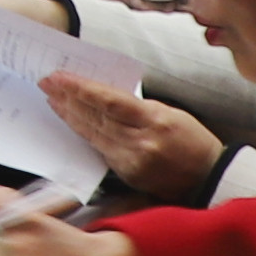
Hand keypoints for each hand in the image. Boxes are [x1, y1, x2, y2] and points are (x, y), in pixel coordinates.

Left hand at [43, 71, 224, 202]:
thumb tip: (100, 95)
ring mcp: (132, 162)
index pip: (108, 101)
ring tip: (52, 100)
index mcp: (154, 121)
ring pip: (93, 134)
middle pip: (95, 118)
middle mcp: (141, 143)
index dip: (80, 88)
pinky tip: (73, 122)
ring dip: (70, 116)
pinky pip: (100, 150)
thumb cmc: (192, 140)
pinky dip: (85, 134)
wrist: (209, 178)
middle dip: (67, 99)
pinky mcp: (127, 175)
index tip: (58, 77)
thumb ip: (135, 106)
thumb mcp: (169, 113)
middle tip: (46, 83)